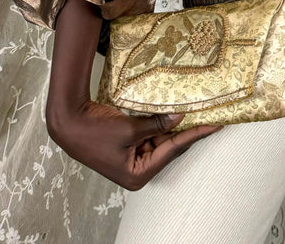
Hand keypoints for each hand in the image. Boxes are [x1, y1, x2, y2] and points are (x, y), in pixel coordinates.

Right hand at [46, 98, 223, 189]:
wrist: (69, 123)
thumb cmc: (95, 132)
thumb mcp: (130, 129)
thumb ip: (157, 124)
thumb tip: (180, 116)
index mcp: (138, 175)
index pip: (173, 150)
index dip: (195, 134)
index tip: (215, 124)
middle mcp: (138, 169)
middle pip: (170, 147)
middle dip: (188, 130)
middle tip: (212, 115)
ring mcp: (134, 158)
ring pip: (162, 139)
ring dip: (175, 125)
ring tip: (198, 110)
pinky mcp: (129, 145)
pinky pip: (152, 133)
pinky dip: (162, 123)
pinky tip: (175, 111)